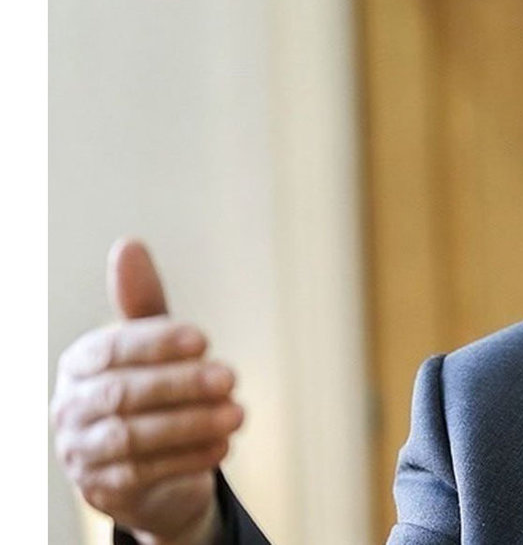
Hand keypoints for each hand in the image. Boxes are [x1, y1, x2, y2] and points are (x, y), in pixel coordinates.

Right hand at [51, 239, 243, 544]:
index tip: (204, 339)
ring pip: (134, 438)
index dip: (157, 343)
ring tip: (238, 413)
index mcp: (79, 364)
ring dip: (191, 424)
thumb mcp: (151, 346)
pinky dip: (188, 459)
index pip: (113, 350)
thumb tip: (128, 244)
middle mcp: (71, 408)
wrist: (144, 468)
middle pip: (123, 395)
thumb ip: (143, 303)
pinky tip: (225, 446)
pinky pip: (145, 474)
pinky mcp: (105, 489)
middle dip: (181, 385)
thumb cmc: (149, 391)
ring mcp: (82, 452)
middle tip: (231, 376)